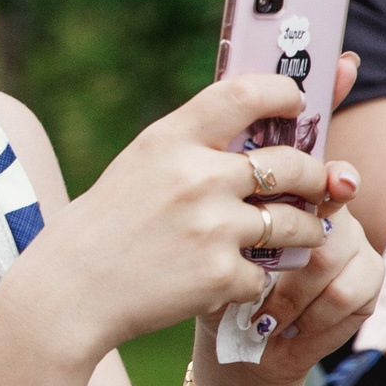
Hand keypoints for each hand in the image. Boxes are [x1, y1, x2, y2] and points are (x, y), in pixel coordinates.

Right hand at [33, 71, 337, 357]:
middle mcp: (198, 177)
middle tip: (317, 184)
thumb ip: (195, 149)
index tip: (297, 105)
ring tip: (288, 237)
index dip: (285, 93)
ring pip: (297, 223)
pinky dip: (251, 280)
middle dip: (316, 175)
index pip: (247, 94)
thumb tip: (265, 140)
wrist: (68, 292)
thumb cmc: (104, 227)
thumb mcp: (140, 167)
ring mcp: (213, 227)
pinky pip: (266, 274)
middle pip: (292, 164)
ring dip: (302, 231)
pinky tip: (224, 280)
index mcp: (171, 140)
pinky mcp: (221, 275)